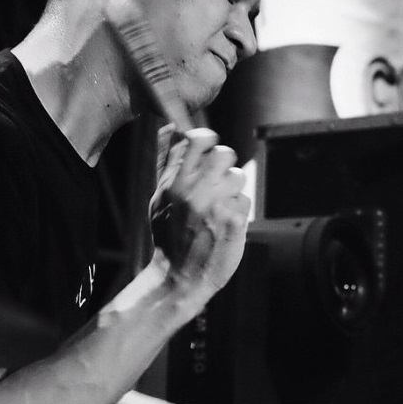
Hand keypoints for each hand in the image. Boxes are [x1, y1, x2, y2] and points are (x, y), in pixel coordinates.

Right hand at [151, 128, 249, 295]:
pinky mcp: (234, 220)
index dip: (206, 139)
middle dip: (224, 164)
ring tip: (219, 206)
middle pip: (224, 153)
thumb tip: (169, 126)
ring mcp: (215, 205)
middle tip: (216, 181)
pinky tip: (224, 223)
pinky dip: (237, 210)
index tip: (207, 149)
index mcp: (174, 182)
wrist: (179, 276)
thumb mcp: (158, 197)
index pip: (196, 139)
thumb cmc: (169, 234)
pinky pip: (244, 199)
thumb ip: (165, 160)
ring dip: (232, 189)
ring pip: (238, 176)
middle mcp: (194, 190)